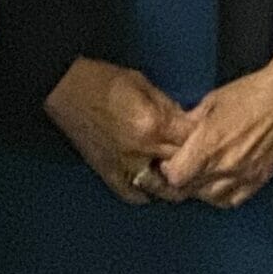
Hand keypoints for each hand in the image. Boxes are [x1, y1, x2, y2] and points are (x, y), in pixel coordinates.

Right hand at [45, 57, 190, 203]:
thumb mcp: (143, 84)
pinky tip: (153, 187)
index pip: (193, 141)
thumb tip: (186, 121)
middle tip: (202, 161)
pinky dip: (146, 194)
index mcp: (153, 124)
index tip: (208, 138)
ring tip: (183, 179)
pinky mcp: (108, 172)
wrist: (64, 88)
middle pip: (182, 166)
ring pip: (161, 188)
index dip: (204, 139)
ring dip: (174, 184)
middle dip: (195, 164)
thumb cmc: (102, 80)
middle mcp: (142, 150)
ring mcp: (124, 165)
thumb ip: (168, 106)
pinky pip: (132, 193)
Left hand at [152, 34, 272, 208]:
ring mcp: (244, 175)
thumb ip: (189, 124)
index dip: (167, 171)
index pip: (175, 177)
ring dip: (200, 189)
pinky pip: (233, 200)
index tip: (168, 162)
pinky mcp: (259, 179)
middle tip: (181, 168)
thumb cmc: (248, 94)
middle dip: (181, 180)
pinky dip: (222, 195)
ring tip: (200, 175)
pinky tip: (219, 183)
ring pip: (210, 198)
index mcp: (209, 144)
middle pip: (190, 190)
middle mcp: (225, 165)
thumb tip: (174, 135)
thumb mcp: (210, 103)